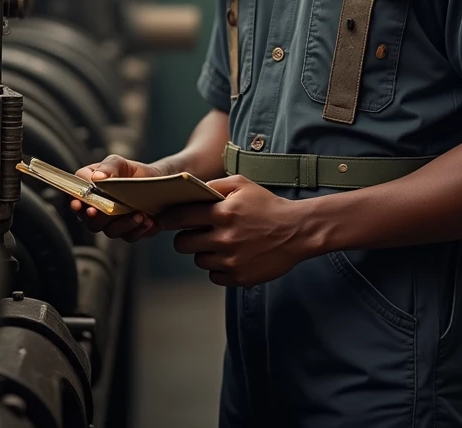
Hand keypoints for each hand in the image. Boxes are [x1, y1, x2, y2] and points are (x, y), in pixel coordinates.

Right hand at [70, 153, 165, 241]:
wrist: (154, 183)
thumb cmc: (132, 172)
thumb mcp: (120, 163)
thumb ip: (108, 167)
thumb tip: (98, 178)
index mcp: (90, 188)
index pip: (76, 195)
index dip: (75, 200)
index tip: (79, 204)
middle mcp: (96, 208)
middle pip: (89, 220)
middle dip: (98, 217)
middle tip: (108, 211)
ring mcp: (110, 223)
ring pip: (110, 231)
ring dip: (124, 224)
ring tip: (139, 214)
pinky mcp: (126, 231)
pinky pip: (128, 236)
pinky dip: (138, 229)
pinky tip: (148, 221)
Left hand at [157, 175, 307, 286]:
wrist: (297, 231)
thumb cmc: (268, 205)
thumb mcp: (244, 184)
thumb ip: (216, 185)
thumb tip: (193, 190)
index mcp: (223, 213)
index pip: (181, 217)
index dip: (169, 218)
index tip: (164, 219)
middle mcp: (224, 238)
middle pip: (183, 243)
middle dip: (186, 236)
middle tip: (195, 232)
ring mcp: (230, 260)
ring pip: (199, 260)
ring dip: (204, 251)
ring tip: (221, 243)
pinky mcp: (239, 277)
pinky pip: (214, 275)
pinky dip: (218, 267)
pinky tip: (231, 256)